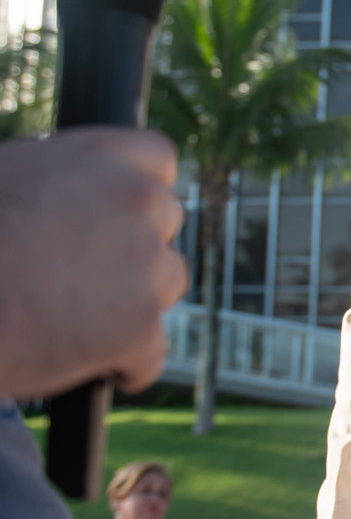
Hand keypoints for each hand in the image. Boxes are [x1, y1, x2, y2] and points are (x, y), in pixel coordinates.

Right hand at [0, 129, 186, 398]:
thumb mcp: (11, 176)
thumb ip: (66, 179)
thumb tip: (81, 197)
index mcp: (103, 154)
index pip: (159, 161)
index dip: (138, 193)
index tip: (119, 217)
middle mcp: (137, 200)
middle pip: (165, 224)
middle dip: (134, 249)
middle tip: (84, 275)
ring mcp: (146, 265)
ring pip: (166, 286)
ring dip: (134, 303)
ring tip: (76, 318)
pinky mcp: (140, 326)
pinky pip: (151, 353)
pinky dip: (126, 364)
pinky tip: (90, 363)